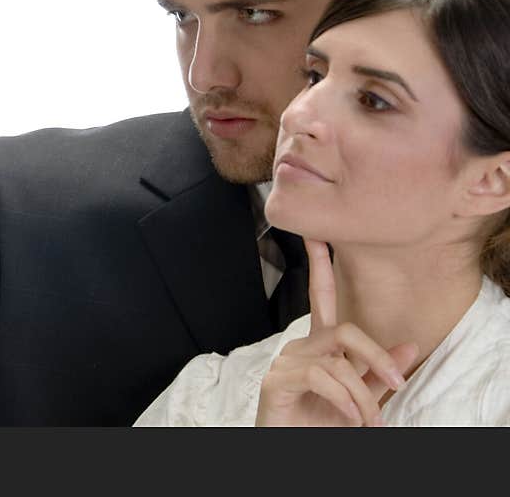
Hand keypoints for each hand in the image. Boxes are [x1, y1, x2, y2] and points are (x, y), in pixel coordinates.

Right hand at [255, 239, 418, 426]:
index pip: (321, 297)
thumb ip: (379, 372)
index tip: (316, 235)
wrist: (289, 450)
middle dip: (376, 356)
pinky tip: (348, 418)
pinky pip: (321, 376)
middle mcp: (300, 346)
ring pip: (339, 361)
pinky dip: (344, 400)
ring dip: (362, 396)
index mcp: (318, 346)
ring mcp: (285, 361)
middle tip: (397, 385)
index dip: (320, 265)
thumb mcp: (361, 400)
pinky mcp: (277, 379)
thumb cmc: (319, 425)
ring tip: (368, 422)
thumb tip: (410, 347)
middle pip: (346, 331)